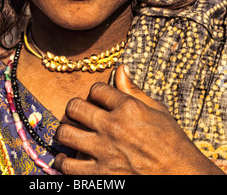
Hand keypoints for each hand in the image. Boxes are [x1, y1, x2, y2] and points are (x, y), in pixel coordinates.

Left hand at [53, 65, 223, 174]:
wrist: (183, 177)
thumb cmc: (172, 143)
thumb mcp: (157, 111)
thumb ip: (134, 90)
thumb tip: (120, 68)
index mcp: (128, 108)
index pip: (96, 89)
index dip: (95, 92)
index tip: (98, 99)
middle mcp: (113, 127)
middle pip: (74, 107)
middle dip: (74, 108)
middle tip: (78, 114)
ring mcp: (105, 152)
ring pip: (65, 134)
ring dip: (65, 132)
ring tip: (70, 133)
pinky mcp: (101, 176)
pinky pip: (68, 166)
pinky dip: (63, 162)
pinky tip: (67, 159)